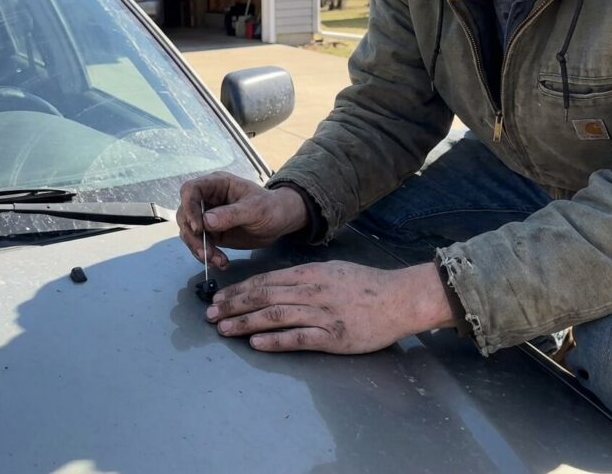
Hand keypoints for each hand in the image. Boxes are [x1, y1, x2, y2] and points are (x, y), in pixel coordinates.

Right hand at [177, 172, 307, 268]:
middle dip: (192, 236)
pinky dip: (207, 256)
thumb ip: (231, 214)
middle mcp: (208, 199)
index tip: (197, 227)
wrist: (280, 222)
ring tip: (218, 261)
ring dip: (199, 249)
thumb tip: (206, 221)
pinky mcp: (212, 234)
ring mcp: (208, 217)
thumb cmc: (271, 207)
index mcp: (217, 185)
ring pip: (190, 233)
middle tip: (205, 253)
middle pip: (185, 214)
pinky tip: (221, 263)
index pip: (191, 190)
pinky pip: (201, 245)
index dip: (189, 207)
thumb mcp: (255, 209)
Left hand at [204, 261, 454, 353]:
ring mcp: (321, 314)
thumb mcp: (333, 270)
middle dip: (234, 306)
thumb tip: (278, 284)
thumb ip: (306, 277)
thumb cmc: (368, 285)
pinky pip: (298, 338)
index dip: (239, 290)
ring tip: (224, 329)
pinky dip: (274, 340)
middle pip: (264, 297)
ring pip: (275, 316)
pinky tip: (256, 343)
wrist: (401, 299)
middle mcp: (311, 291)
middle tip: (210, 314)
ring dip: (245, 322)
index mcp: (310, 274)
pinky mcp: (333, 337)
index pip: (266, 281)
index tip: (219, 298)